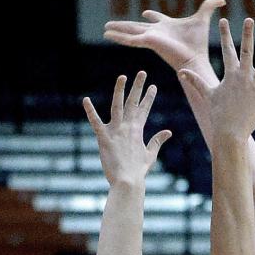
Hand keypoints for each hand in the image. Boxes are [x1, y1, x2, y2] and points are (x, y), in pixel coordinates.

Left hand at [83, 71, 171, 189]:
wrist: (127, 181)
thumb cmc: (138, 171)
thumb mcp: (150, 154)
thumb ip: (157, 141)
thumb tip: (168, 132)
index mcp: (138, 131)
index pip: (144, 109)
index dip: (148, 97)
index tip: (153, 86)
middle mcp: (127, 127)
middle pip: (133, 103)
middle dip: (138, 87)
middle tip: (142, 72)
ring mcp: (115, 131)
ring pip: (117, 106)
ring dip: (120, 90)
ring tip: (123, 77)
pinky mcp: (103, 138)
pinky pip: (95, 122)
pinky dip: (90, 111)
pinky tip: (86, 100)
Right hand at [104, 0, 225, 73]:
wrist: (194, 58)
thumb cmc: (199, 42)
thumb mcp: (203, 19)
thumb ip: (210, 7)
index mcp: (166, 26)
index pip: (156, 19)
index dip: (152, 16)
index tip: (145, 13)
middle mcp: (156, 32)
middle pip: (137, 26)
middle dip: (125, 25)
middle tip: (112, 23)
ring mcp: (150, 37)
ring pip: (130, 32)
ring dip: (118, 30)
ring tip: (105, 29)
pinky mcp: (147, 42)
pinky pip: (130, 38)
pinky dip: (119, 36)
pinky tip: (108, 34)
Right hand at [179, 17, 254, 142]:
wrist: (230, 132)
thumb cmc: (218, 114)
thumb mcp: (207, 95)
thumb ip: (196, 81)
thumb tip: (181, 72)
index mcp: (230, 75)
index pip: (227, 50)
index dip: (225, 35)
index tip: (224, 20)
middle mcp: (243, 77)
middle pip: (246, 51)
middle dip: (247, 34)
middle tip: (249, 19)